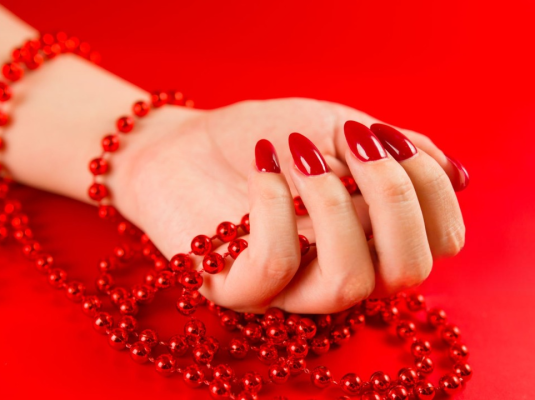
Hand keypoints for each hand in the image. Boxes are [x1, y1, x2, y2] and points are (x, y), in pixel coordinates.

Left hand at [111, 98, 465, 312]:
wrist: (185, 144)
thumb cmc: (265, 137)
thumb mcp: (337, 128)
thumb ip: (395, 149)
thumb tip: (456, 173)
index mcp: (371, 239)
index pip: (439, 243)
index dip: (431, 188)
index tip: (385, 135)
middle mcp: (338, 272)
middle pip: (408, 271)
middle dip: (395, 195)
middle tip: (356, 140)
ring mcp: (288, 289)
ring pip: (349, 282)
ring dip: (335, 201)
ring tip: (301, 152)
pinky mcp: (236, 287)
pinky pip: (275, 267)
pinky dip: (275, 203)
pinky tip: (263, 163)